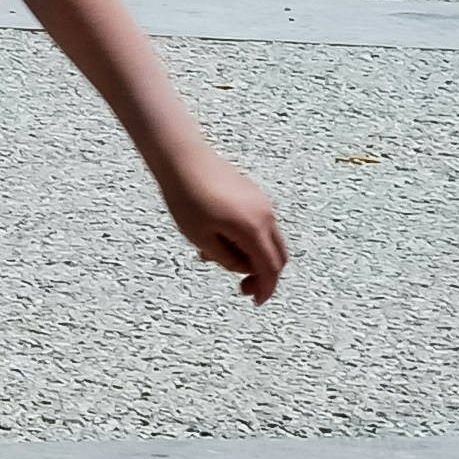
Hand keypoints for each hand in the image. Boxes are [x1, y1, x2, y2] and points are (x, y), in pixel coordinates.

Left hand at [163, 149, 294, 304]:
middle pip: (277, 256)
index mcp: (254, 229)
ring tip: (212, 254)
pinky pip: (259, 225)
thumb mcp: (200, 237)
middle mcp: (265, 216)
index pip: (270, 268)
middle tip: (242, 287)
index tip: (256, 300)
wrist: (182, 158)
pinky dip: (247, 239)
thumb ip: (227, 259)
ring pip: (267, 240)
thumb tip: (243, 268)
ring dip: (249, 255)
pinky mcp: (253, 194)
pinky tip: (217, 238)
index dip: (266, 288)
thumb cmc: (186, 196)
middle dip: (262, 275)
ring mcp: (262, 203)